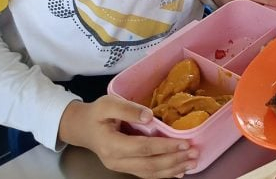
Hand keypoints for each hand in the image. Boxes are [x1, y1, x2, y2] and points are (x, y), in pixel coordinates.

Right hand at [58, 96, 197, 177]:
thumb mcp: (108, 104)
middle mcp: (116, 160)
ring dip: (172, 169)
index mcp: (112, 144)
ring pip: (149, 173)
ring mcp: (120, 166)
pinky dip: (164, 174)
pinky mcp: (125, 166)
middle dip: (174, 160)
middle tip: (194, 153)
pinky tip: (178, 171)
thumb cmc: (95, 113)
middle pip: (149, 165)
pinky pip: (146, 173)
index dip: (164, 146)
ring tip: (192, 163)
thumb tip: (149, 116)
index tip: (184, 142)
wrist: (81, 127)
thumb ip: (128, 109)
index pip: (143, 148)